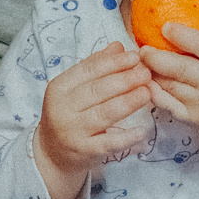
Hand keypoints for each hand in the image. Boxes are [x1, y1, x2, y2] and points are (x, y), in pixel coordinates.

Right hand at [33, 41, 153, 198]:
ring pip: (104, 114)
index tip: (135, 56)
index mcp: (60, 87)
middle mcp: (63, 108)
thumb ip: (94, 66)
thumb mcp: (74, 88)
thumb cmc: (68, 114)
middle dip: (125, 79)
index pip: (88, 70)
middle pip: (97, 90)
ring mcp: (73, 131)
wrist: (51, 152)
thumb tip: (118, 46)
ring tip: (147, 92)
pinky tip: (142, 131)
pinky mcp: (84, 151)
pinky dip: (126, 137)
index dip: (113, 62)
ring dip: (128, 102)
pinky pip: (108, 144)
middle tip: (146, 73)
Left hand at [142, 20, 198, 150]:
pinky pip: (166, 103)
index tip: (165, 27)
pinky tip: (145, 80)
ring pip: (169, 86)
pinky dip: (153, 91)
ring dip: (150, 72)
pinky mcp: (192, 118)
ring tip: (139, 61)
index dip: (182, 35)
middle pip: (180, 68)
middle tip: (142, 47)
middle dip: (156, 57)